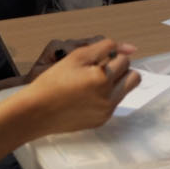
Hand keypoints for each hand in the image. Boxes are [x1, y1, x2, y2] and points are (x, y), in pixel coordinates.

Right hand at [20, 37, 140, 136]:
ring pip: (126, 90)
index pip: (124, 60)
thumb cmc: (52, 82)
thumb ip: (104, 47)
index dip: (112, 57)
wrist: (36, 112)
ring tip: (95, 82)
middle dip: (121, 70)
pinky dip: (106, 97)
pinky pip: (114, 104)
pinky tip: (87, 96)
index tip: (98, 60)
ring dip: (116, 83)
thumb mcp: (76, 57)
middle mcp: (109, 97)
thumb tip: (131, 48)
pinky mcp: (101, 121)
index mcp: (103, 78)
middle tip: (101, 70)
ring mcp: (106, 111)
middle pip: (133, 76)